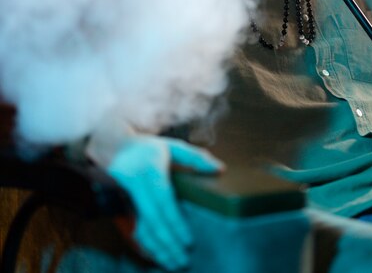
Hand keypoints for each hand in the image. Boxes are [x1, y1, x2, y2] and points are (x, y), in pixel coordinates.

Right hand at [107, 136, 223, 270]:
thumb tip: (221, 169)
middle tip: (183, 260)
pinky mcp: (124, 205)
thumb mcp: (172, 146)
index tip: (188, 242)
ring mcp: (127, 196)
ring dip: (158, 248)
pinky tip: (159, 255)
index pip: (163, 201)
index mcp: (150, 169)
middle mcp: (136, 183)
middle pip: (153, 219)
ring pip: (142, 227)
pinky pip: (136, 228)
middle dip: (168, 242)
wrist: (115, 147)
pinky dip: (147, 245)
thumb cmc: (150, 148)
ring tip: (173, 263)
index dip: (175, 223)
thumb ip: (196, 157)